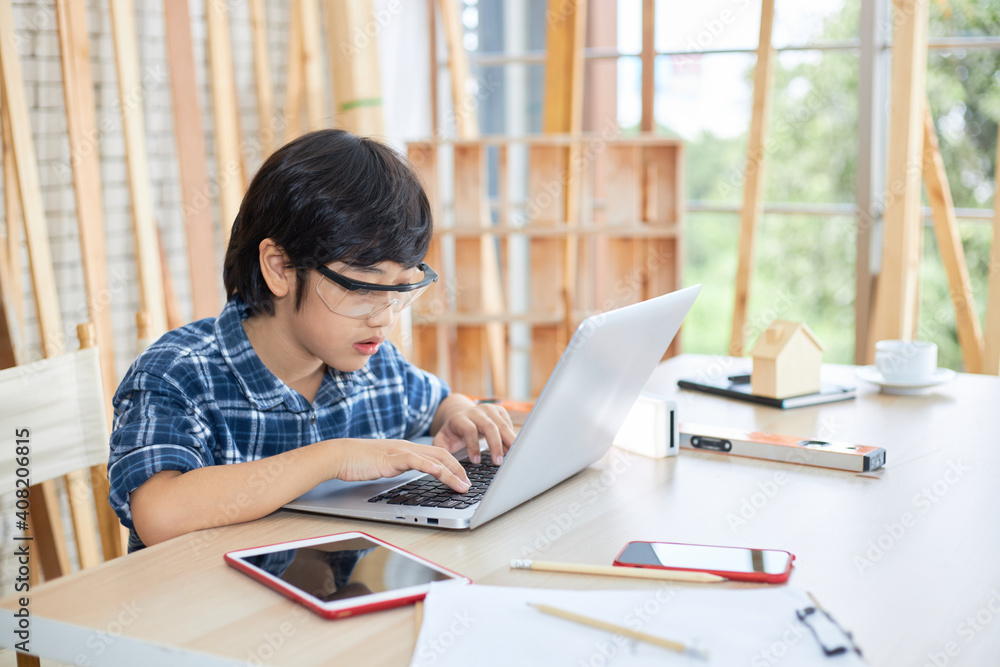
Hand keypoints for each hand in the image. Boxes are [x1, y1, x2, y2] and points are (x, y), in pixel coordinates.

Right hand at [328, 438, 470, 491]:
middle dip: (459, 469)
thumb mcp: (384, 467)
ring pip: (435, 458)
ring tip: (464, 486)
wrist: (339, 455)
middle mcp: (408, 448)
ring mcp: (401, 451)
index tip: (463, 477)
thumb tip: (406, 479)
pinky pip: (418, 461)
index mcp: (407, 450)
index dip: (452, 464)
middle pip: (442, 454)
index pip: (436, 454)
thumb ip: (397, 469)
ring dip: (453, 472)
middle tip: (469, 484)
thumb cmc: (358, 463)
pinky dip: (433, 467)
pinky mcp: (393, 458)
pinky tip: (443, 474)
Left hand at [432, 399, 516, 464]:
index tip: (476, 461)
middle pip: (489, 426)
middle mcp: (475, 411)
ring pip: (502, 424)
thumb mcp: (442, 440)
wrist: (461, 416)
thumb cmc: (452, 433)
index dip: (473, 445)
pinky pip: (508, 423)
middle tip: (498, 462)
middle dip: (495, 445)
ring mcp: (489, 409)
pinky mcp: (499, 410)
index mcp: (460, 419)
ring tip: (511, 457)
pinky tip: (511, 449)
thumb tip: (443, 466)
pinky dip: (511, 436)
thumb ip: (442, 451)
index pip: (469, 430)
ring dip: (508, 441)